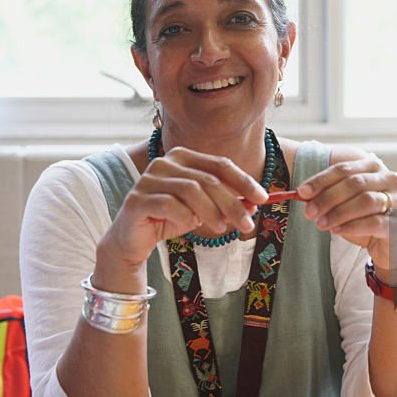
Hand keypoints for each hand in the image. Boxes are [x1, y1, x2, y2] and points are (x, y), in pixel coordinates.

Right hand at [95, 148, 267, 283]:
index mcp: (183, 157)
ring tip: (219, 228)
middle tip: (247, 224)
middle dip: (232, 203)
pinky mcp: (136, 199)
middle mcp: (164, 162)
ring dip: (211, 212)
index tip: (263, 198)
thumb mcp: (203, 211)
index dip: (244, 181)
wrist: (133, 239)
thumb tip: (255, 204)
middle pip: (208, 179)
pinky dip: (184, 216)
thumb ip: (226, 204)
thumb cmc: (170, 218)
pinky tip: (188, 224)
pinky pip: (169, 204)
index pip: (220, 164)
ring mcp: (148, 179)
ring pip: (191, 190)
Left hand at [296, 152, 396, 269]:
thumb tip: (303, 194)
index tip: (301, 192)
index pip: (344, 169)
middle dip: (328, 197)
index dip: (321, 180)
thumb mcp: (346, 202)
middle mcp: (389, 180)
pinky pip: (374, 222)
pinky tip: (337, 230)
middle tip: (309, 211)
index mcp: (374, 168)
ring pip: (365, 201)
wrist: (390, 244)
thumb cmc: (365, 218)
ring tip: (320, 223)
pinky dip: (352, 226)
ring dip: (338, 212)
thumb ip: (328, 195)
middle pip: (354, 183)